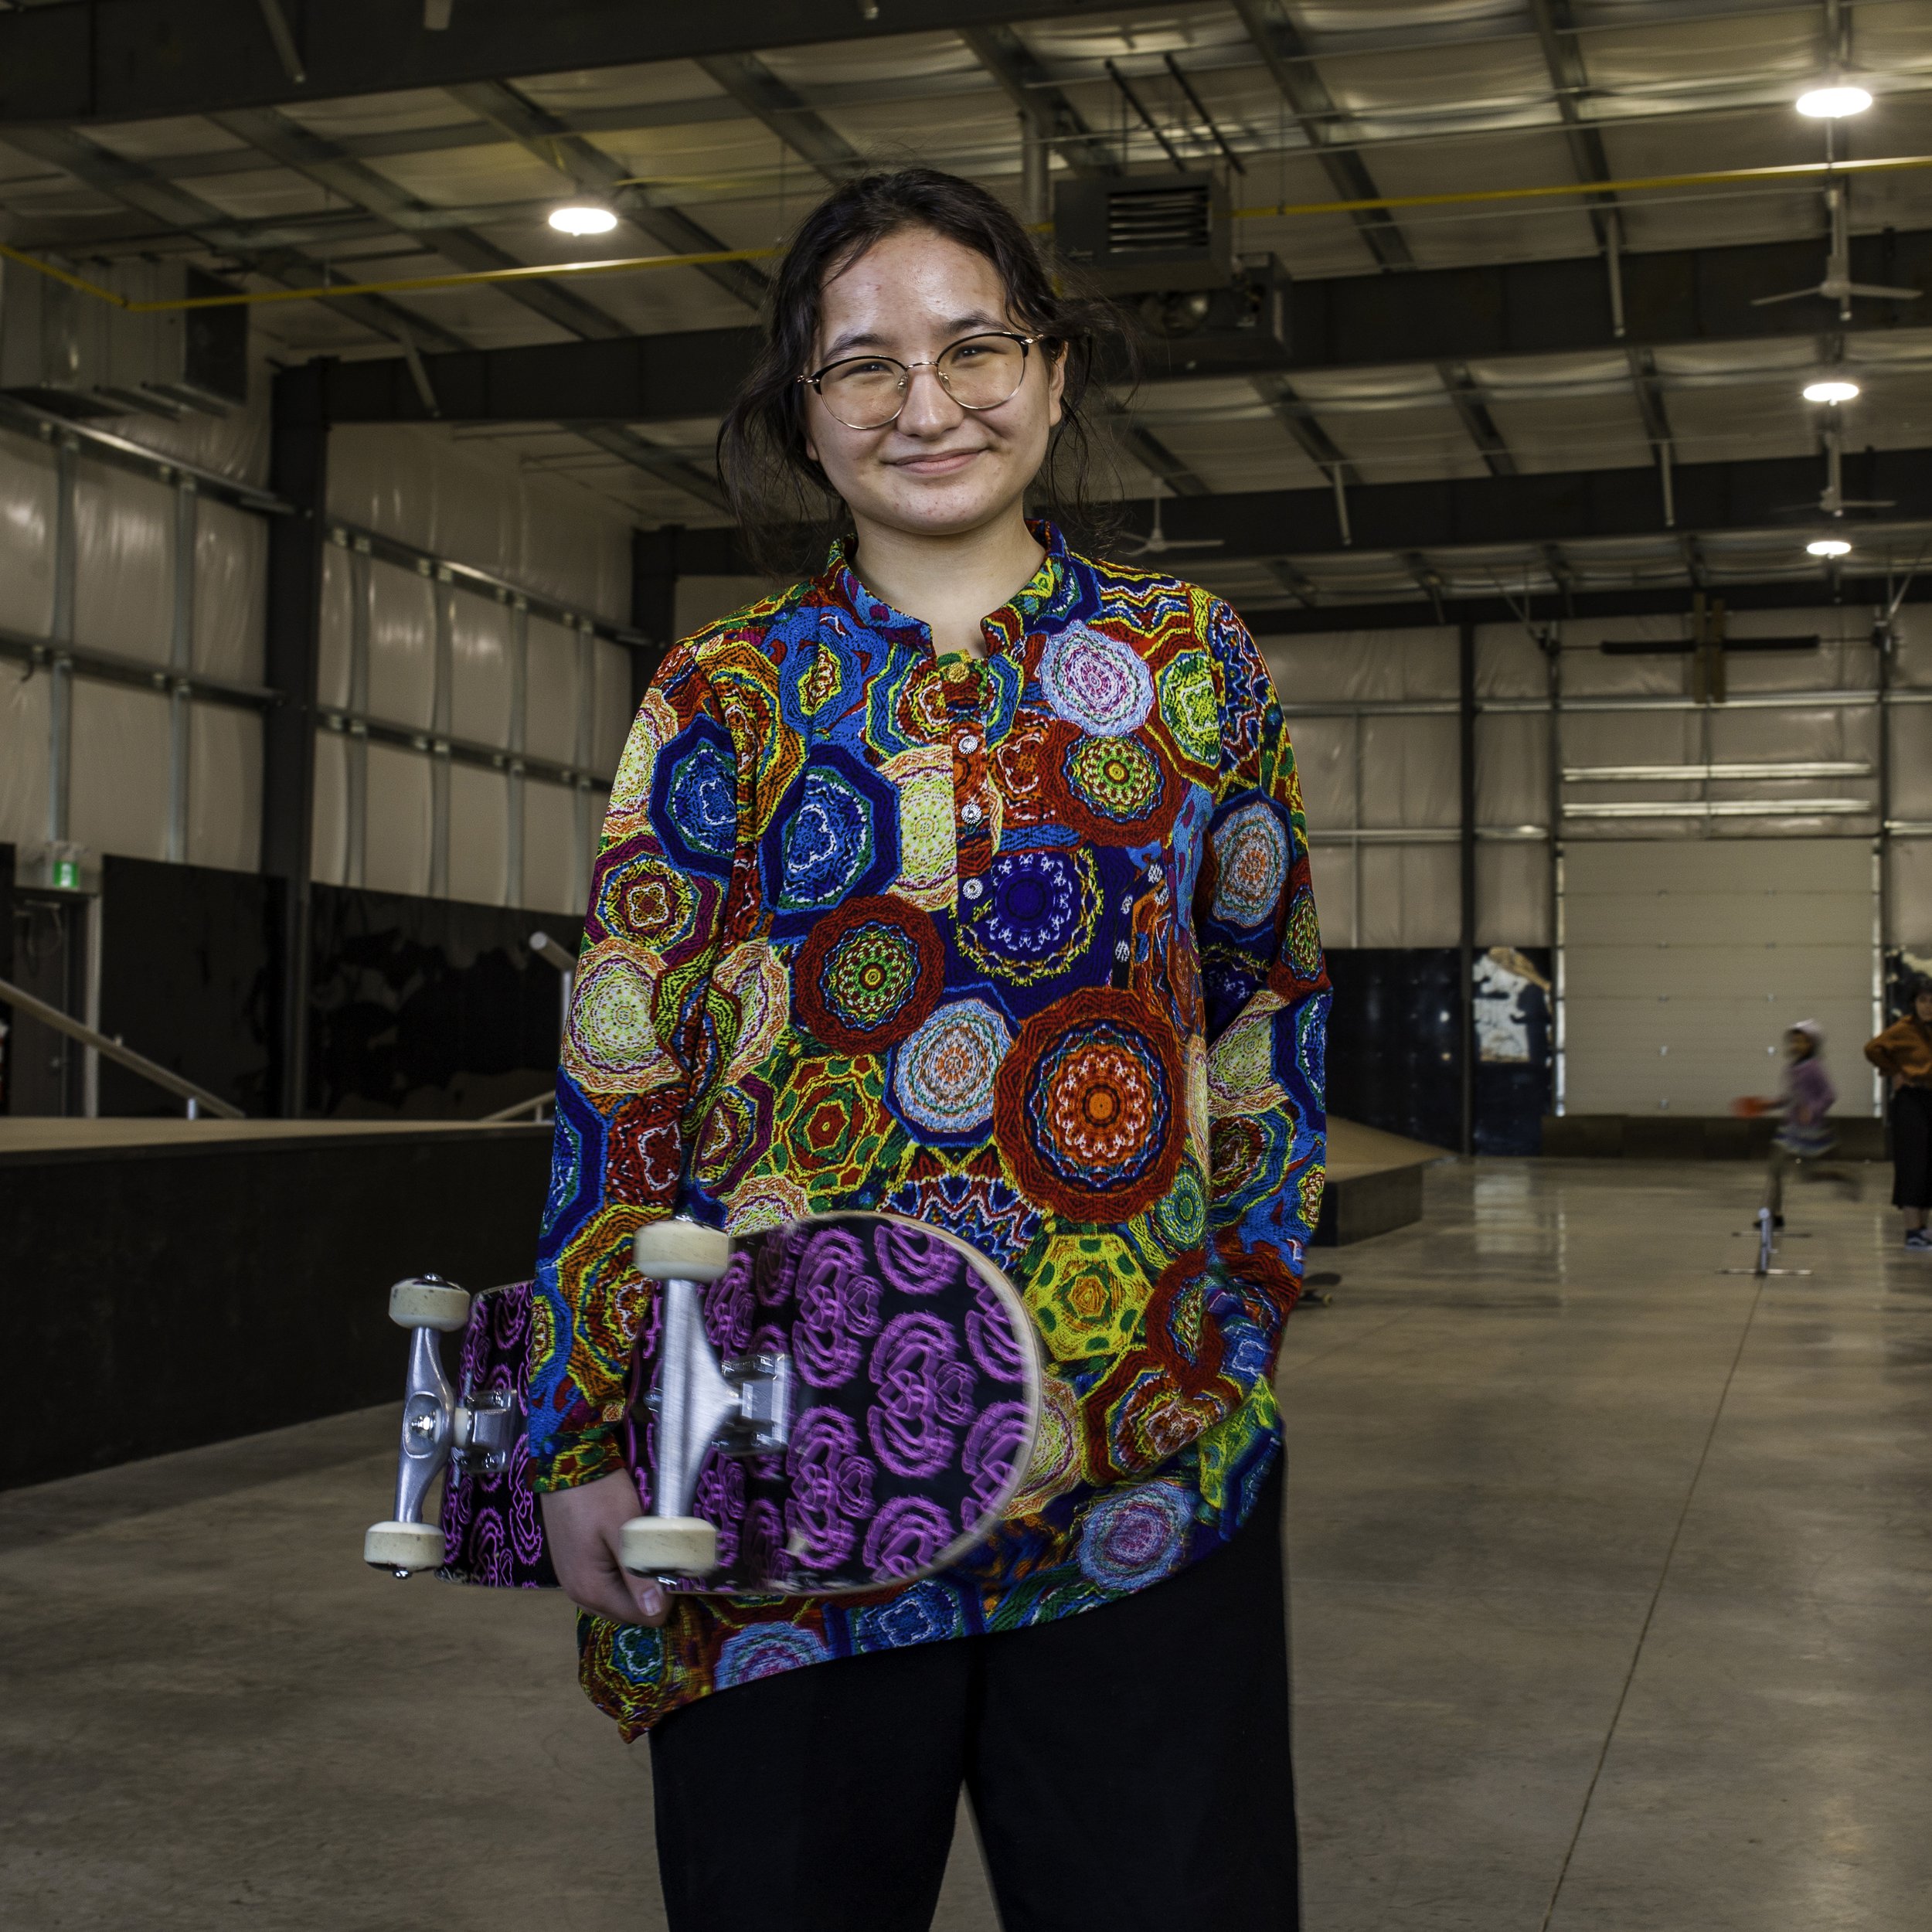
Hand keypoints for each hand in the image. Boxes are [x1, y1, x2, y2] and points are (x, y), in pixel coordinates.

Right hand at [539, 1469, 668, 1625]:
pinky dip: (621, 1571)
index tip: (675, 1567)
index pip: (642, 1616)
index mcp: (591, 1589)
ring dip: (636, 1580)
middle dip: (650, 1589)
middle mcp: (578, 1593)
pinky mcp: (573, 1565)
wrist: (565, 1460)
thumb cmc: (599, 1493)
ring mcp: (572, 1580)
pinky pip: (605, 1582)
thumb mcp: (625, 1531)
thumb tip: (655, 1612)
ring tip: (647, 1548)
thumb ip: (639, 1574)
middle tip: (663, 1554)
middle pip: (629, 1609)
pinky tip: (628, 1547)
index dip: (666, 1597)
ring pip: (617, 1596)